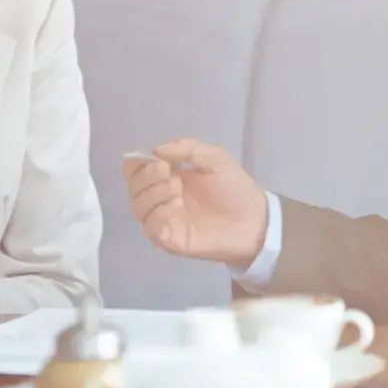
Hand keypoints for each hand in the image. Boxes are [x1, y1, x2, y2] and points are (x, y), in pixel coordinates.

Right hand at [122, 138, 268, 267]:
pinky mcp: (169, 239)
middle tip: (168, 173)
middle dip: (146, 176)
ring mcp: (164, 219)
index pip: (135, 169)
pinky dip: (158, 215)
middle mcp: (160, 198)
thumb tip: (156, 150)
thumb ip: (187, 148)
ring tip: (177, 191)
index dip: (138, 162)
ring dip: (153, 194)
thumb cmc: (234, 189)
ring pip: (138, 207)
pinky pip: (150, 228)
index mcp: (167, 176)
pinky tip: (176, 209)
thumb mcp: (214, 158)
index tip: (157, 160)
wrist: (253, 220)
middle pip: (133, 186)